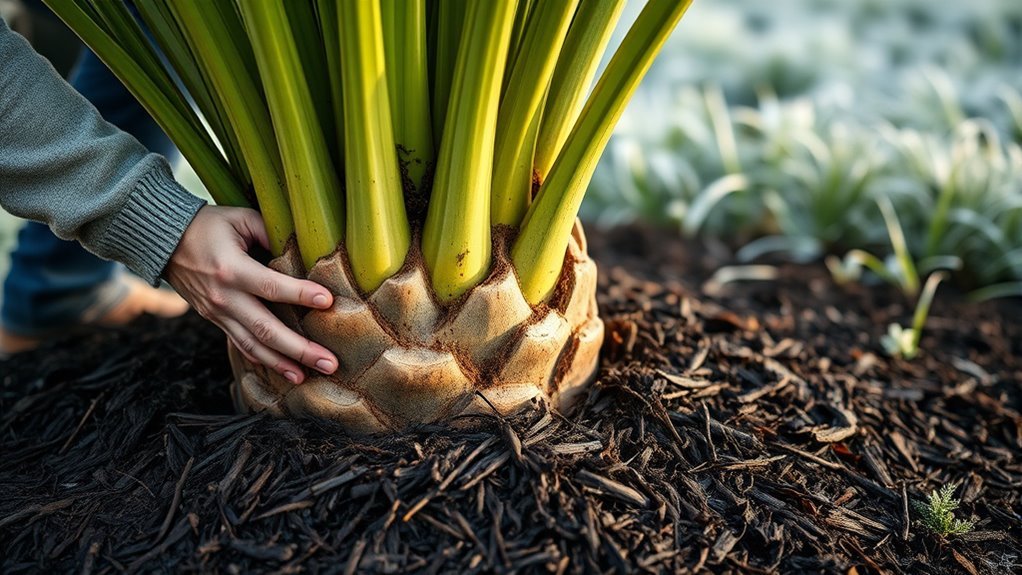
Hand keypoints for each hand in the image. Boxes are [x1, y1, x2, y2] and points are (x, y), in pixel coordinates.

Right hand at [164, 205, 336, 383]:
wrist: (162, 241)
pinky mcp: (214, 319)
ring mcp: (217, 312)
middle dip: (299, 349)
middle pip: (266, 329)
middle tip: (329, 362)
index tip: (328, 302)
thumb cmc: (206, 225)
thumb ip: (270, 232)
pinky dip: (262, 359)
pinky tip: (283, 370)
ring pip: (253, 345)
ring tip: (308, 376)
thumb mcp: (239, 218)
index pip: (272, 287)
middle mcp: (224, 297)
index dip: (301, 295)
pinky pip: (240, 344)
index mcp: (232, 269)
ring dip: (282, 363)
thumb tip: (302, 248)